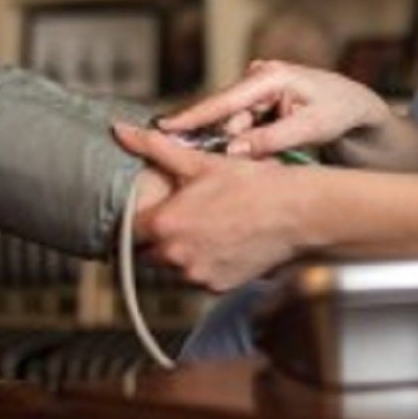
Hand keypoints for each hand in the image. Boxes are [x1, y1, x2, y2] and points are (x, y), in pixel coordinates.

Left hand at [114, 123, 303, 290]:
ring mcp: (197, 275)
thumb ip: (155, 149)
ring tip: (209, 227)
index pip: (129, 231)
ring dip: (183, 251)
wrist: (296, 213)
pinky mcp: (218, 287)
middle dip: (160, 237)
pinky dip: (206, 263)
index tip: (149, 212)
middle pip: (149, 252)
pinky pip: (200, 277)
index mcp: (165, 225)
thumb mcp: (200, 162)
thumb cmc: (251, 185)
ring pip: (175, 267)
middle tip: (184, 216)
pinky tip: (224, 242)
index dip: (137, 220)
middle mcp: (176, 256)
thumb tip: (120, 131)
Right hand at [156, 60, 392, 161]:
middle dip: (222, 142)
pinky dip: (245, 145)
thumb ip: (272, 139)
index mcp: (271, 76)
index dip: (193, 116)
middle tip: (234, 166)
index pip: (225, 99)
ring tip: (265, 160)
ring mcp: (256, 91)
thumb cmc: (339, 111)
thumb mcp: (312, 128)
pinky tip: (256, 156)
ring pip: (232, 126)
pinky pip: (241, 128)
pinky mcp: (257, 105)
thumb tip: (234, 149)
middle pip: (224, 116)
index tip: (164, 128)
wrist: (356, 108)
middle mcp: (258, 78)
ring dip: (238, 147)